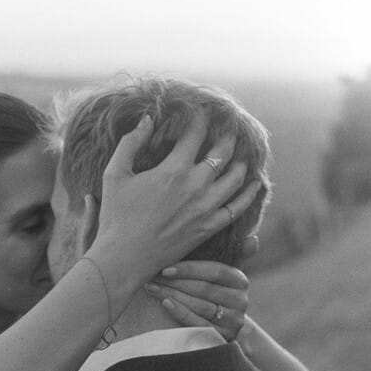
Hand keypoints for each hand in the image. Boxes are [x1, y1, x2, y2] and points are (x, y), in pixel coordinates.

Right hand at [90, 114, 261, 297]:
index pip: (195, 135)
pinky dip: (249, 194)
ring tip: (240, 155)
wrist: (125, 258)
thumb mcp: (115, 174)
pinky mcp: (209, 227)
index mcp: (173, 169)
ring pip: (235, 178)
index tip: (202, 112)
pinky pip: (238, 208)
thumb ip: (131, 143)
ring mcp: (205, 208)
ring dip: (240, 162)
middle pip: (221, 153)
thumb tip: (147, 120)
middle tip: (228, 130)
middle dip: (227, 137)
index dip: (201, 120)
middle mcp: (195, 186)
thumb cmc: (116, 215)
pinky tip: (255, 184)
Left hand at [144, 261, 248, 341]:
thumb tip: (252, 238)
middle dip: (176, 282)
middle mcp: (241, 300)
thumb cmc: (212, 291)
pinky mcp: (223, 337)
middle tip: (152, 277)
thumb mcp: (220, 274)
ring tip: (152, 288)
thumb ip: (231, 254)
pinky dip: (180, 312)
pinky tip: (165, 303)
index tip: (166, 268)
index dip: (190, 269)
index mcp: (240, 280)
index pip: (215, 271)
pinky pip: (198, 323)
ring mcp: (233, 320)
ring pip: (200, 306)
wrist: (221, 325)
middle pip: (205, 289)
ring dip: (173, 295)